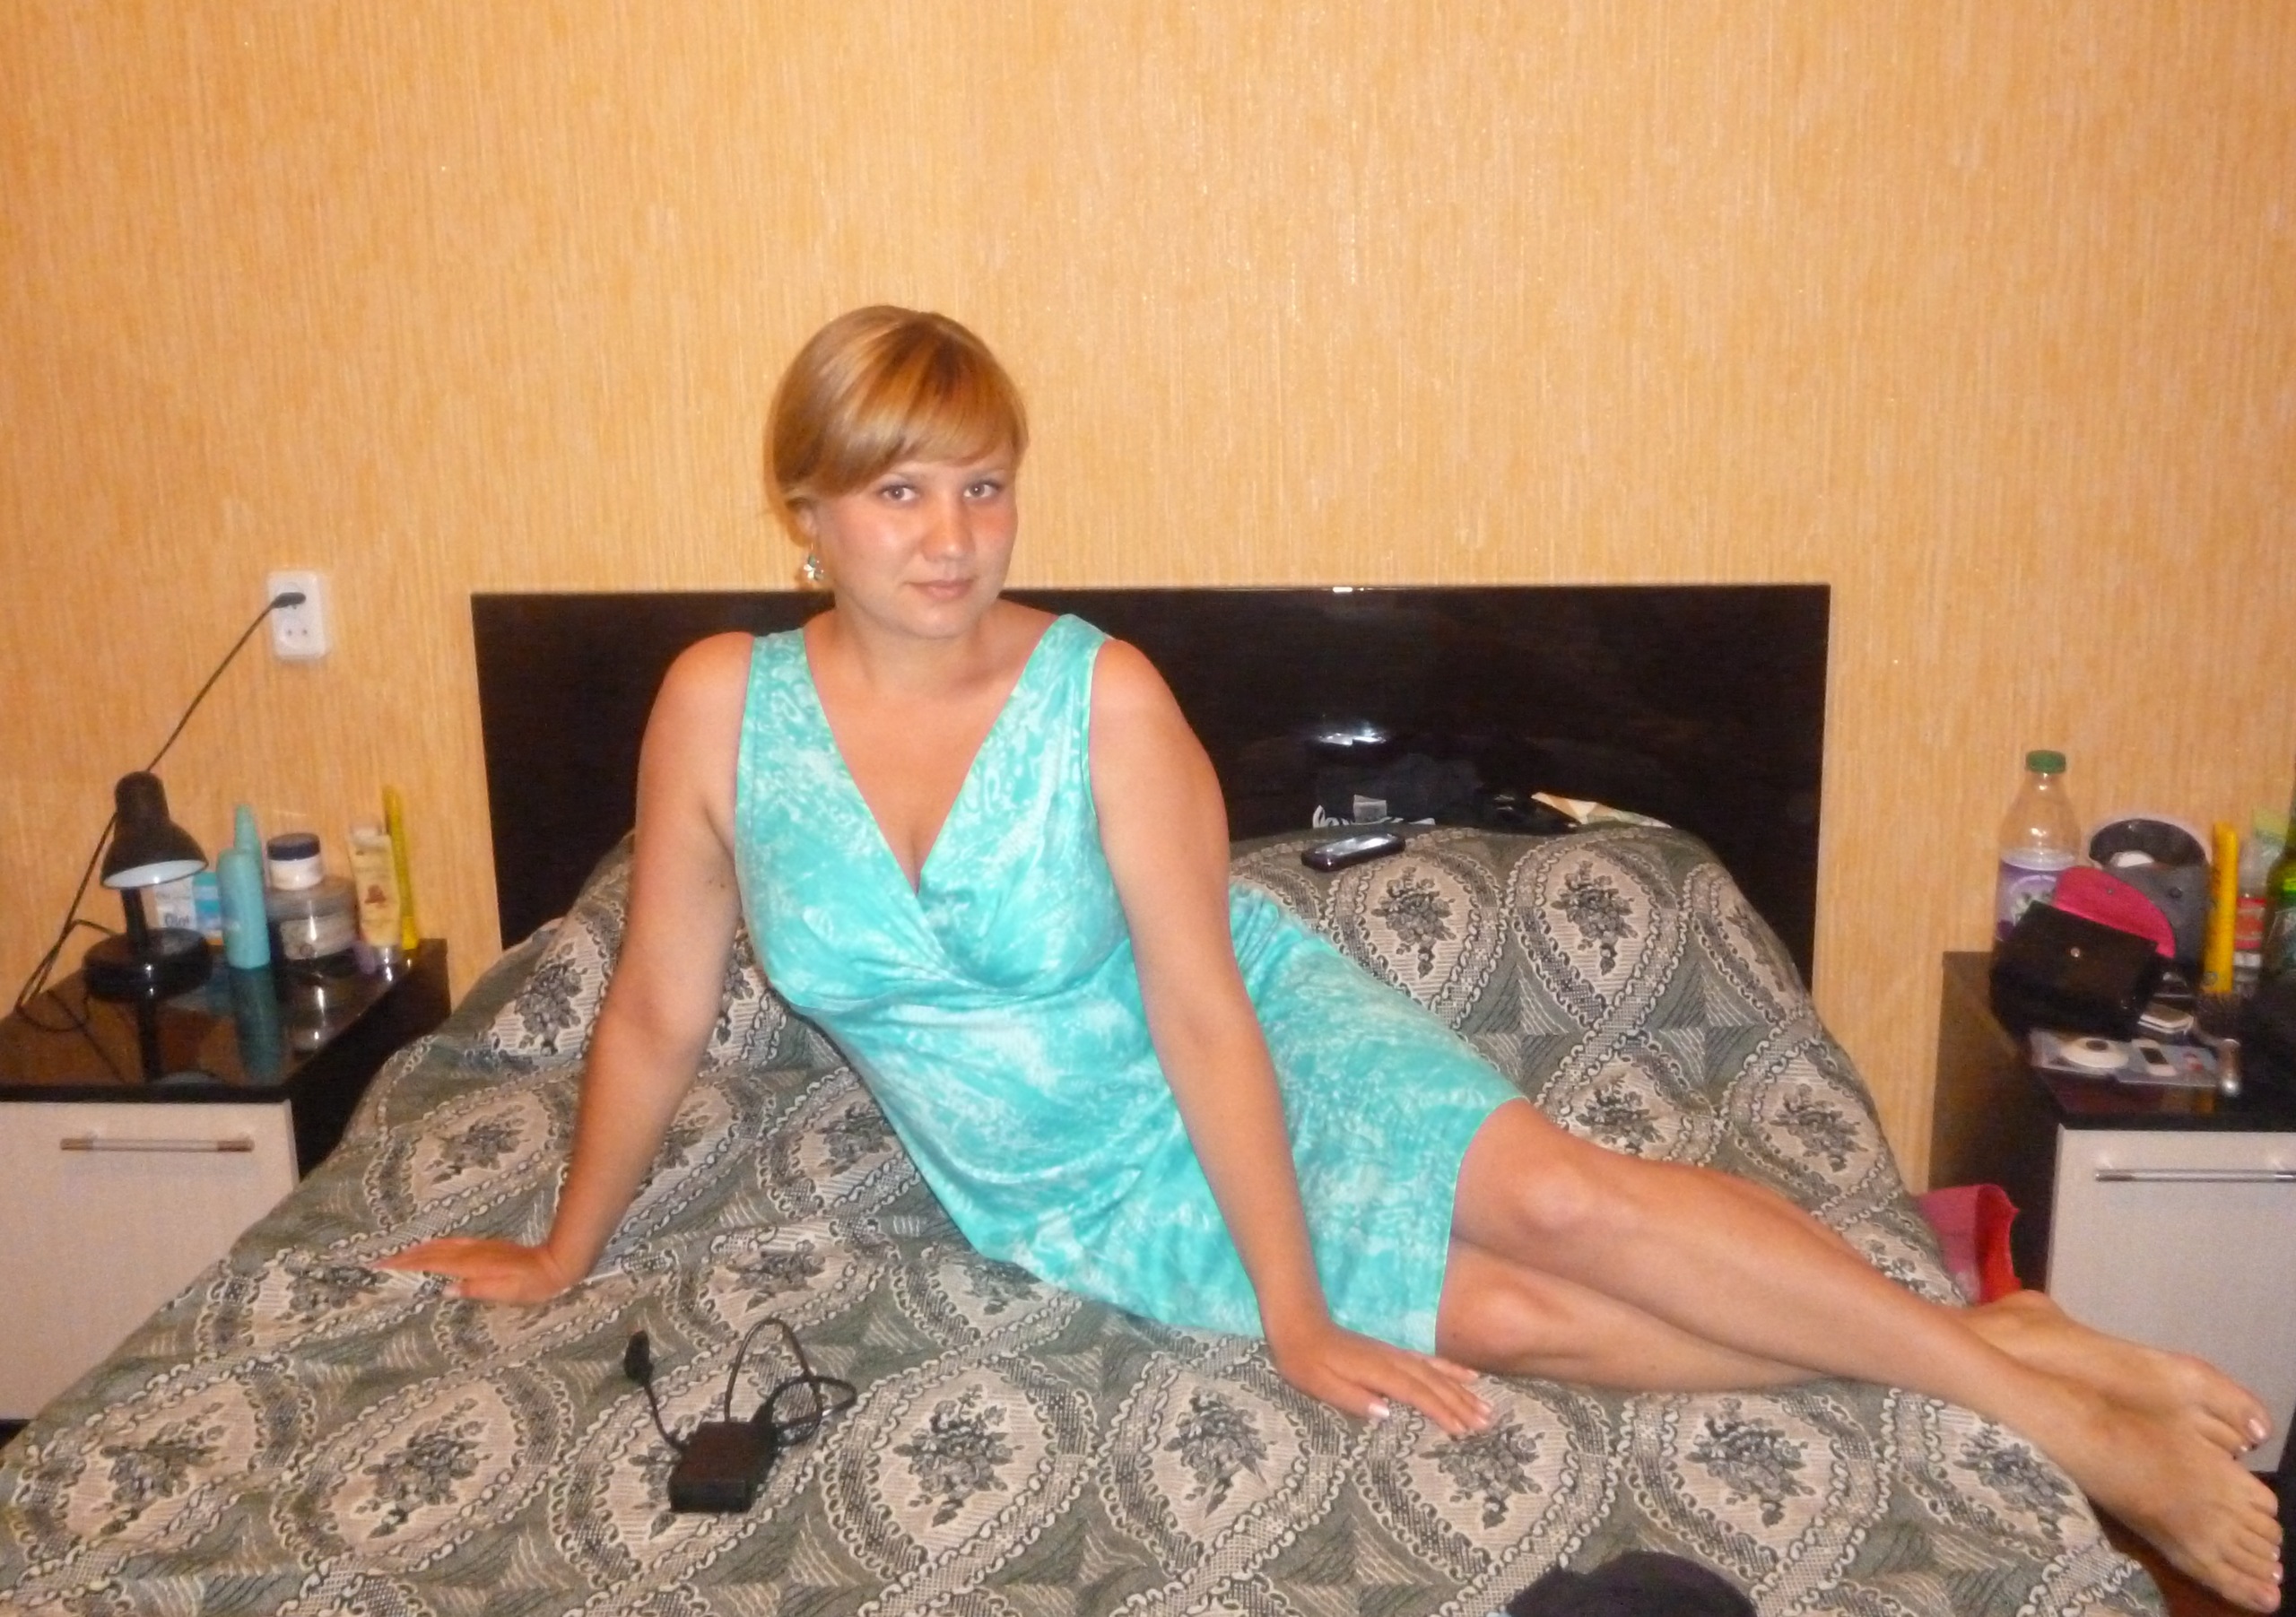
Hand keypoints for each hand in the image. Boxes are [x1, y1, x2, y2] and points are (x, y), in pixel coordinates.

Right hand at [376, 1237, 579, 1303]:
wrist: (557, 1263)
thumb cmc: (534, 1284)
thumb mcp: (505, 1293)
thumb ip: (475, 1290)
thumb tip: (445, 1290)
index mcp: (473, 1265)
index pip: (432, 1264)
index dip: (406, 1265)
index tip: (382, 1266)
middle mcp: (473, 1253)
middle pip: (432, 1251)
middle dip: (406, 1256)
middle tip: (382, 1260)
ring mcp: (481, 1248)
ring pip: (442, 1245)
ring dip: (419, 1249)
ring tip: (401, 1254)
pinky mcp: (489, 1247)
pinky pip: (454, 1244)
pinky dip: (437, 1246)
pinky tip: (436, 1249)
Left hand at [1266, 1316, 1492, 1437]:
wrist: (1299, 1325)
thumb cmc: (1305, 1361)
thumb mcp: (1319, 1385)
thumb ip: (1351, 1398)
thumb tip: (1385, 1413)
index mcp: (1376, 1371)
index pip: (1415, 1393)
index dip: (1439, 1411)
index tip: (1462, 1429)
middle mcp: (1392, 1361)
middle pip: (1433, 1383)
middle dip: (1461, 1403)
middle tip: (1487, 1423)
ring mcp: (1395, 1355)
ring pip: (1436, 1373)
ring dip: (1463, 1390)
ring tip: (1488, 1406)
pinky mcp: (1394, 1353)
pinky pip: (1430, 1362)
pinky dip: (1452, 1369)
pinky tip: (1468, 1375)